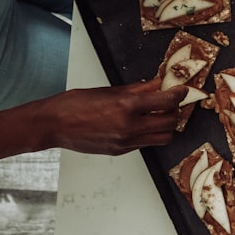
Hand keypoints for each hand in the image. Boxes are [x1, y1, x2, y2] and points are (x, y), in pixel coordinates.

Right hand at [37, 80, 186, 155]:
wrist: (52, 125)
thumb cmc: (74, 104)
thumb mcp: (110, 91)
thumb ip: (139, 89)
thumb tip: (159, 83)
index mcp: (126, 107)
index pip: (166, 101)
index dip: (179, 94)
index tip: (182, 89)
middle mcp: (129, 127)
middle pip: (170, 122)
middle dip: (175, 110)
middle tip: (170, 101)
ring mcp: (126, 142)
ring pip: (163, 138)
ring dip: (167, 126)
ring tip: (159, 114)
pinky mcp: (121, 151)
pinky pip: (146, 143)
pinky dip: (151, 133)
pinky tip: (142, 123)